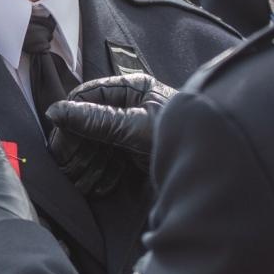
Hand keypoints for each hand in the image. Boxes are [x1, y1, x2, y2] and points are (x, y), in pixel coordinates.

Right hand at [45, 73, 175, 197]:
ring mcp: (132, 130)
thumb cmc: (183, 136)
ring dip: (86, 164)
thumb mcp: (135, 127)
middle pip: (87, 122)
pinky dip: (100, 173)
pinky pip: (108, 160)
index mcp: (132, 88)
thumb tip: (56, 111)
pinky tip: (100, 185)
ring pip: (94, 144)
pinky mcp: (135, 153)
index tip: (59, 142)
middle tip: (69, 169)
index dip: (69, 119)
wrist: (217, 167)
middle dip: (77, 148)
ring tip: (84, 181)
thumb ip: (95, 120)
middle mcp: (129, 106)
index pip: (86, 97)